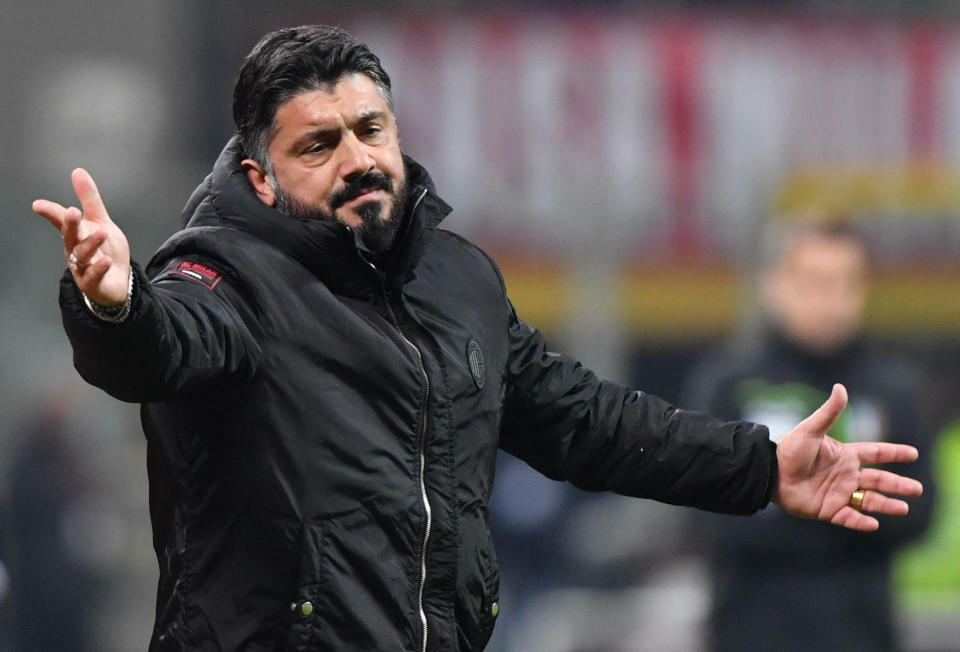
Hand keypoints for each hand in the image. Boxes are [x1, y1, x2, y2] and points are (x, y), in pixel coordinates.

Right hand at [33, 168, 130, 305]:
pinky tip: (106, 260)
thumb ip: (90, 199)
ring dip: (90, 243)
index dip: (51, 212)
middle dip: (70, 224)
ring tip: (102, 233)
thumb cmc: (105, 251)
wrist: (117, 281)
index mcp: (76, 234)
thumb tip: (78, 172)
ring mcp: (82, 267)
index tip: (38, 205)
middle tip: (72, 212)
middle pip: (70, 236)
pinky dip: (98, 268)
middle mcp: (75, 250)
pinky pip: (93, 276)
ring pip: (82, 255)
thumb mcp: (100, 222)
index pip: (61, 221)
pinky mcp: (93, 282)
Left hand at [773, 383, 922, 530]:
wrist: (770, 473)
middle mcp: (845, 475)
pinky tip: (874, 524)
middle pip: (879, 480)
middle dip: (898, 484)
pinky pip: (848, 518)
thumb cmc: (789, 450)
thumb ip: (829, 412)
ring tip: (903, 508)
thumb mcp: (811, 430)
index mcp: (844, 455)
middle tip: (917, 489)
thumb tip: (840, 387)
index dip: (894, 453)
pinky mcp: (827, 510)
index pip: (875, 453)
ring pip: (869, 500)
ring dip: (886, 505)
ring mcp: (838, 493)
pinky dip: (861, 522)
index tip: (914, 453)